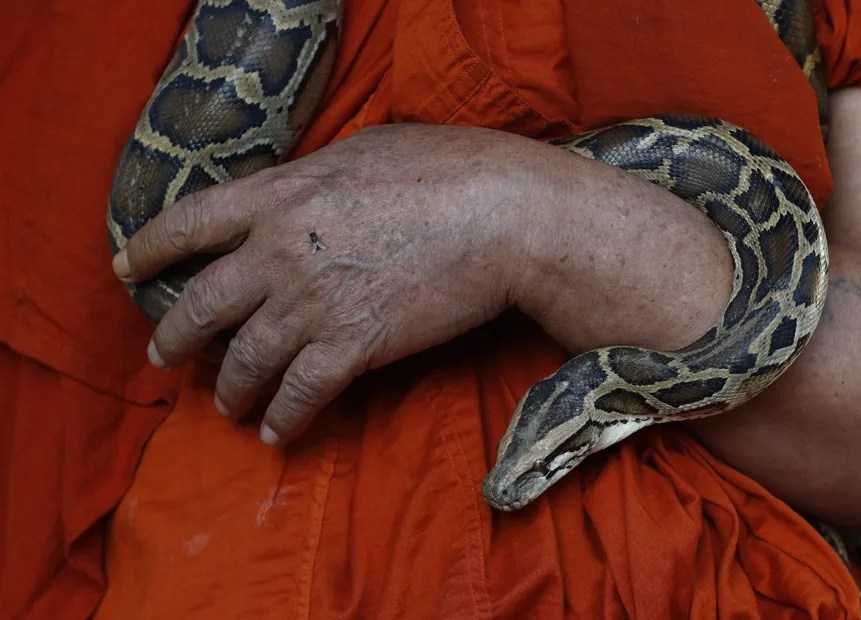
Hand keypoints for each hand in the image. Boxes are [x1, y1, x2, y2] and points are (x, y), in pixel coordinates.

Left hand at [113, 124, 555, 444]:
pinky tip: (276, 432)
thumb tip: (295, 192)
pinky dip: (283, 418)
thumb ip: (313, 177)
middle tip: (163, 356)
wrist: (501, 215)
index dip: (149, 248)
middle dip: (174, 338)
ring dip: (228, 390)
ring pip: (244, 360)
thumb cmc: (446, 169)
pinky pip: (299, 394)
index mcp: (279, 196)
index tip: (128, 269)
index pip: (188, 223)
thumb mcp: (363, 151)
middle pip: (200, 306)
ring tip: (226, 405)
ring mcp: (311, 303)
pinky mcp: (351, 346)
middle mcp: (278, 252)